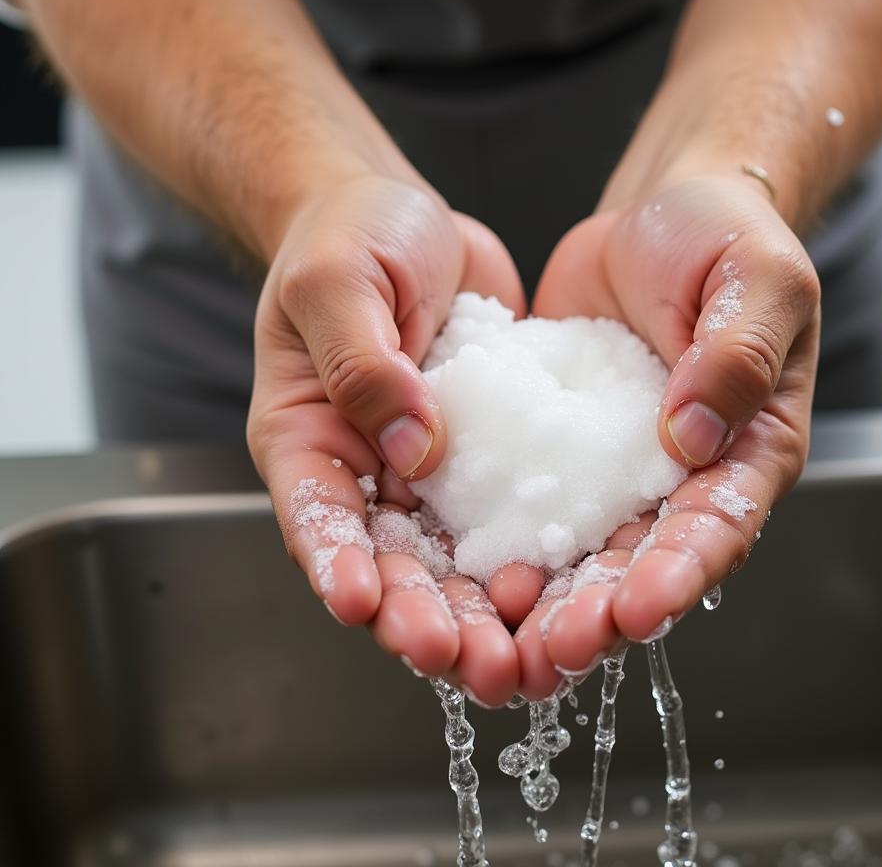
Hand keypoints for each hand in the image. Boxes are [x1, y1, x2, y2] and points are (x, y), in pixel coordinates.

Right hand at [247, 175, 530, 705]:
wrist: (409, 218)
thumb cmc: (348, 235)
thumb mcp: (339, 283)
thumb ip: (365, 364)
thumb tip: (413, 450)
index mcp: (308, 436)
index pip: (315, 516)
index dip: (338, 567)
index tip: (367, 607)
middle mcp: (368, 469)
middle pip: (393, 562)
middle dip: (429, 619)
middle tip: (475, 664)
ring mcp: (429, 468)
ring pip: (455, 559)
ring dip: (486, 612)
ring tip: (528, 660)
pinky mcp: (487, 454)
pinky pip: (510, 512)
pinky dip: (533, 556)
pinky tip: (571, 589)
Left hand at [516, 175, 819, 695]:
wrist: (662, 214)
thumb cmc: (727, 237)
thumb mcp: (756, 279)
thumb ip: (736, 355)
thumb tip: (692, 437)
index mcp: (748, 449)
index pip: (718, 525)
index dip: (679, 572)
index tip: (636, 611)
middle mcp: (682, 475)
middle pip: (642, 560)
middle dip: (599, 611)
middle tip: (551, 652)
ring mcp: (616, 465)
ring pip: (580, 547)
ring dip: (544, 598)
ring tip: (499, 645)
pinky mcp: (560, 443)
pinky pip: (529, 494)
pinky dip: (501, 536)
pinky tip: (461, 569)